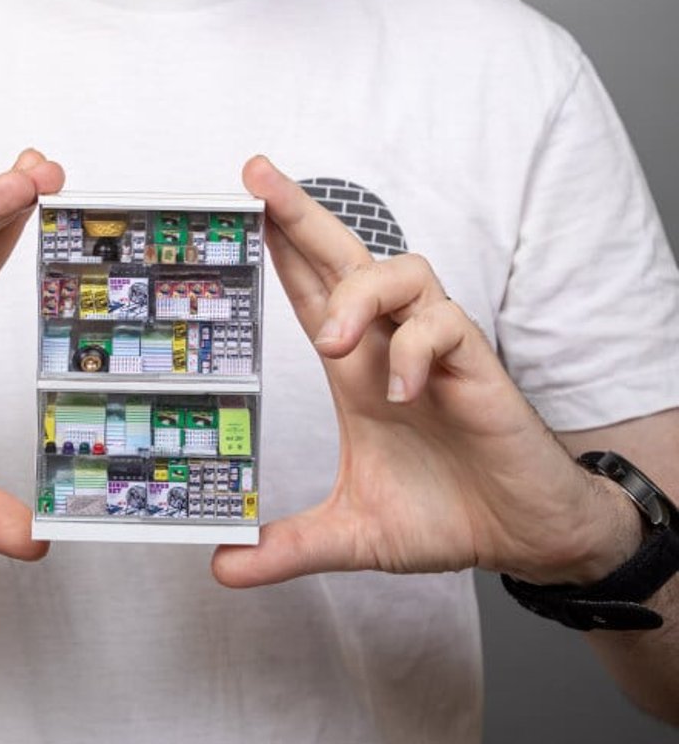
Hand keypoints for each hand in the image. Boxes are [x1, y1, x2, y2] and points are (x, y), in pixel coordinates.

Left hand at [213, 156, 623, 588]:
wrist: (522, 536)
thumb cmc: (446, 514)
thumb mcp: (353, 534)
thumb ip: (288, 545)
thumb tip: (221, 565)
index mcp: (355, 367)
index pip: (309, 290)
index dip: (277, 247)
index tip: (236, 205)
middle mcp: (389, 342)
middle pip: (345, 254)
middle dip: (301, 214)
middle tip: (258, 177)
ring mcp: (434, 347)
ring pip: (400, 271)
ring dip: (360, 293)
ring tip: (334, 341)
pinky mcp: (475, 365)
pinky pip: (444, 328)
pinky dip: (417, 351)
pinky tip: (404, 391)